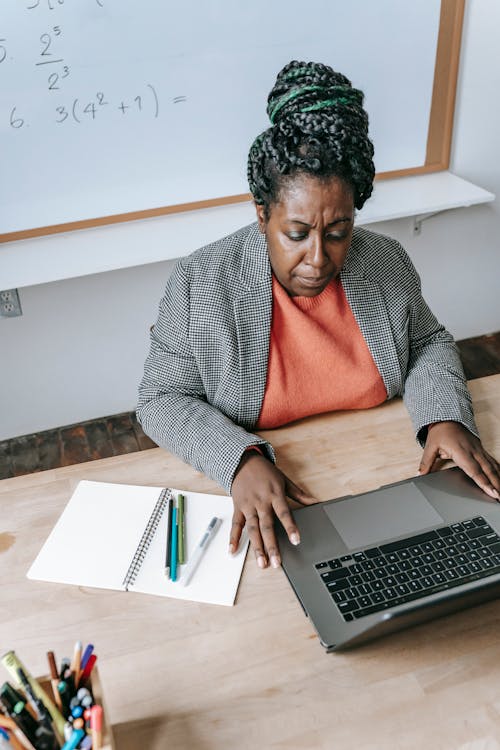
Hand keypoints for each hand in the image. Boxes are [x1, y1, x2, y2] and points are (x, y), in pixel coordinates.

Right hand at [230, 451, 316, 568]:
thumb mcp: (284, 481)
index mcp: (275, 495)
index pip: (284, 513)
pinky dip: (233, 538)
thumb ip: (300, 495)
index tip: (296, 540)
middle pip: (267, 526)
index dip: (290, 527)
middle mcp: (261, 502)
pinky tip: (232, 550)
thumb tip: (317, 503)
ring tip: (262, 563)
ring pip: (252, 529)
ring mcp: (248, 506)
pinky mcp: (238, 508)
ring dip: (257, 547)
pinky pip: (236, 525)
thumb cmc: (266, 472)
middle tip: (277, 563)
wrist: (243, 462)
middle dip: (272, 546)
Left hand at [419, 421, 499, 499]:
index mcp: (461, 452)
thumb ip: (426, 462)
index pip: (474, 471)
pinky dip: (498, 470)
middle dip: (496, 484)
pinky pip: (492, 460)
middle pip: (488, 470)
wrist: (447, 417)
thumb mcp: (430, 446)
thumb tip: (419, 474)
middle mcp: (473, 451)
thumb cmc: (440, 432)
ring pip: (492, 466)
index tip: (492, 492)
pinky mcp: (481, 448)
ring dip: (498, 479)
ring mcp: (479, 450)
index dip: (484, 483)